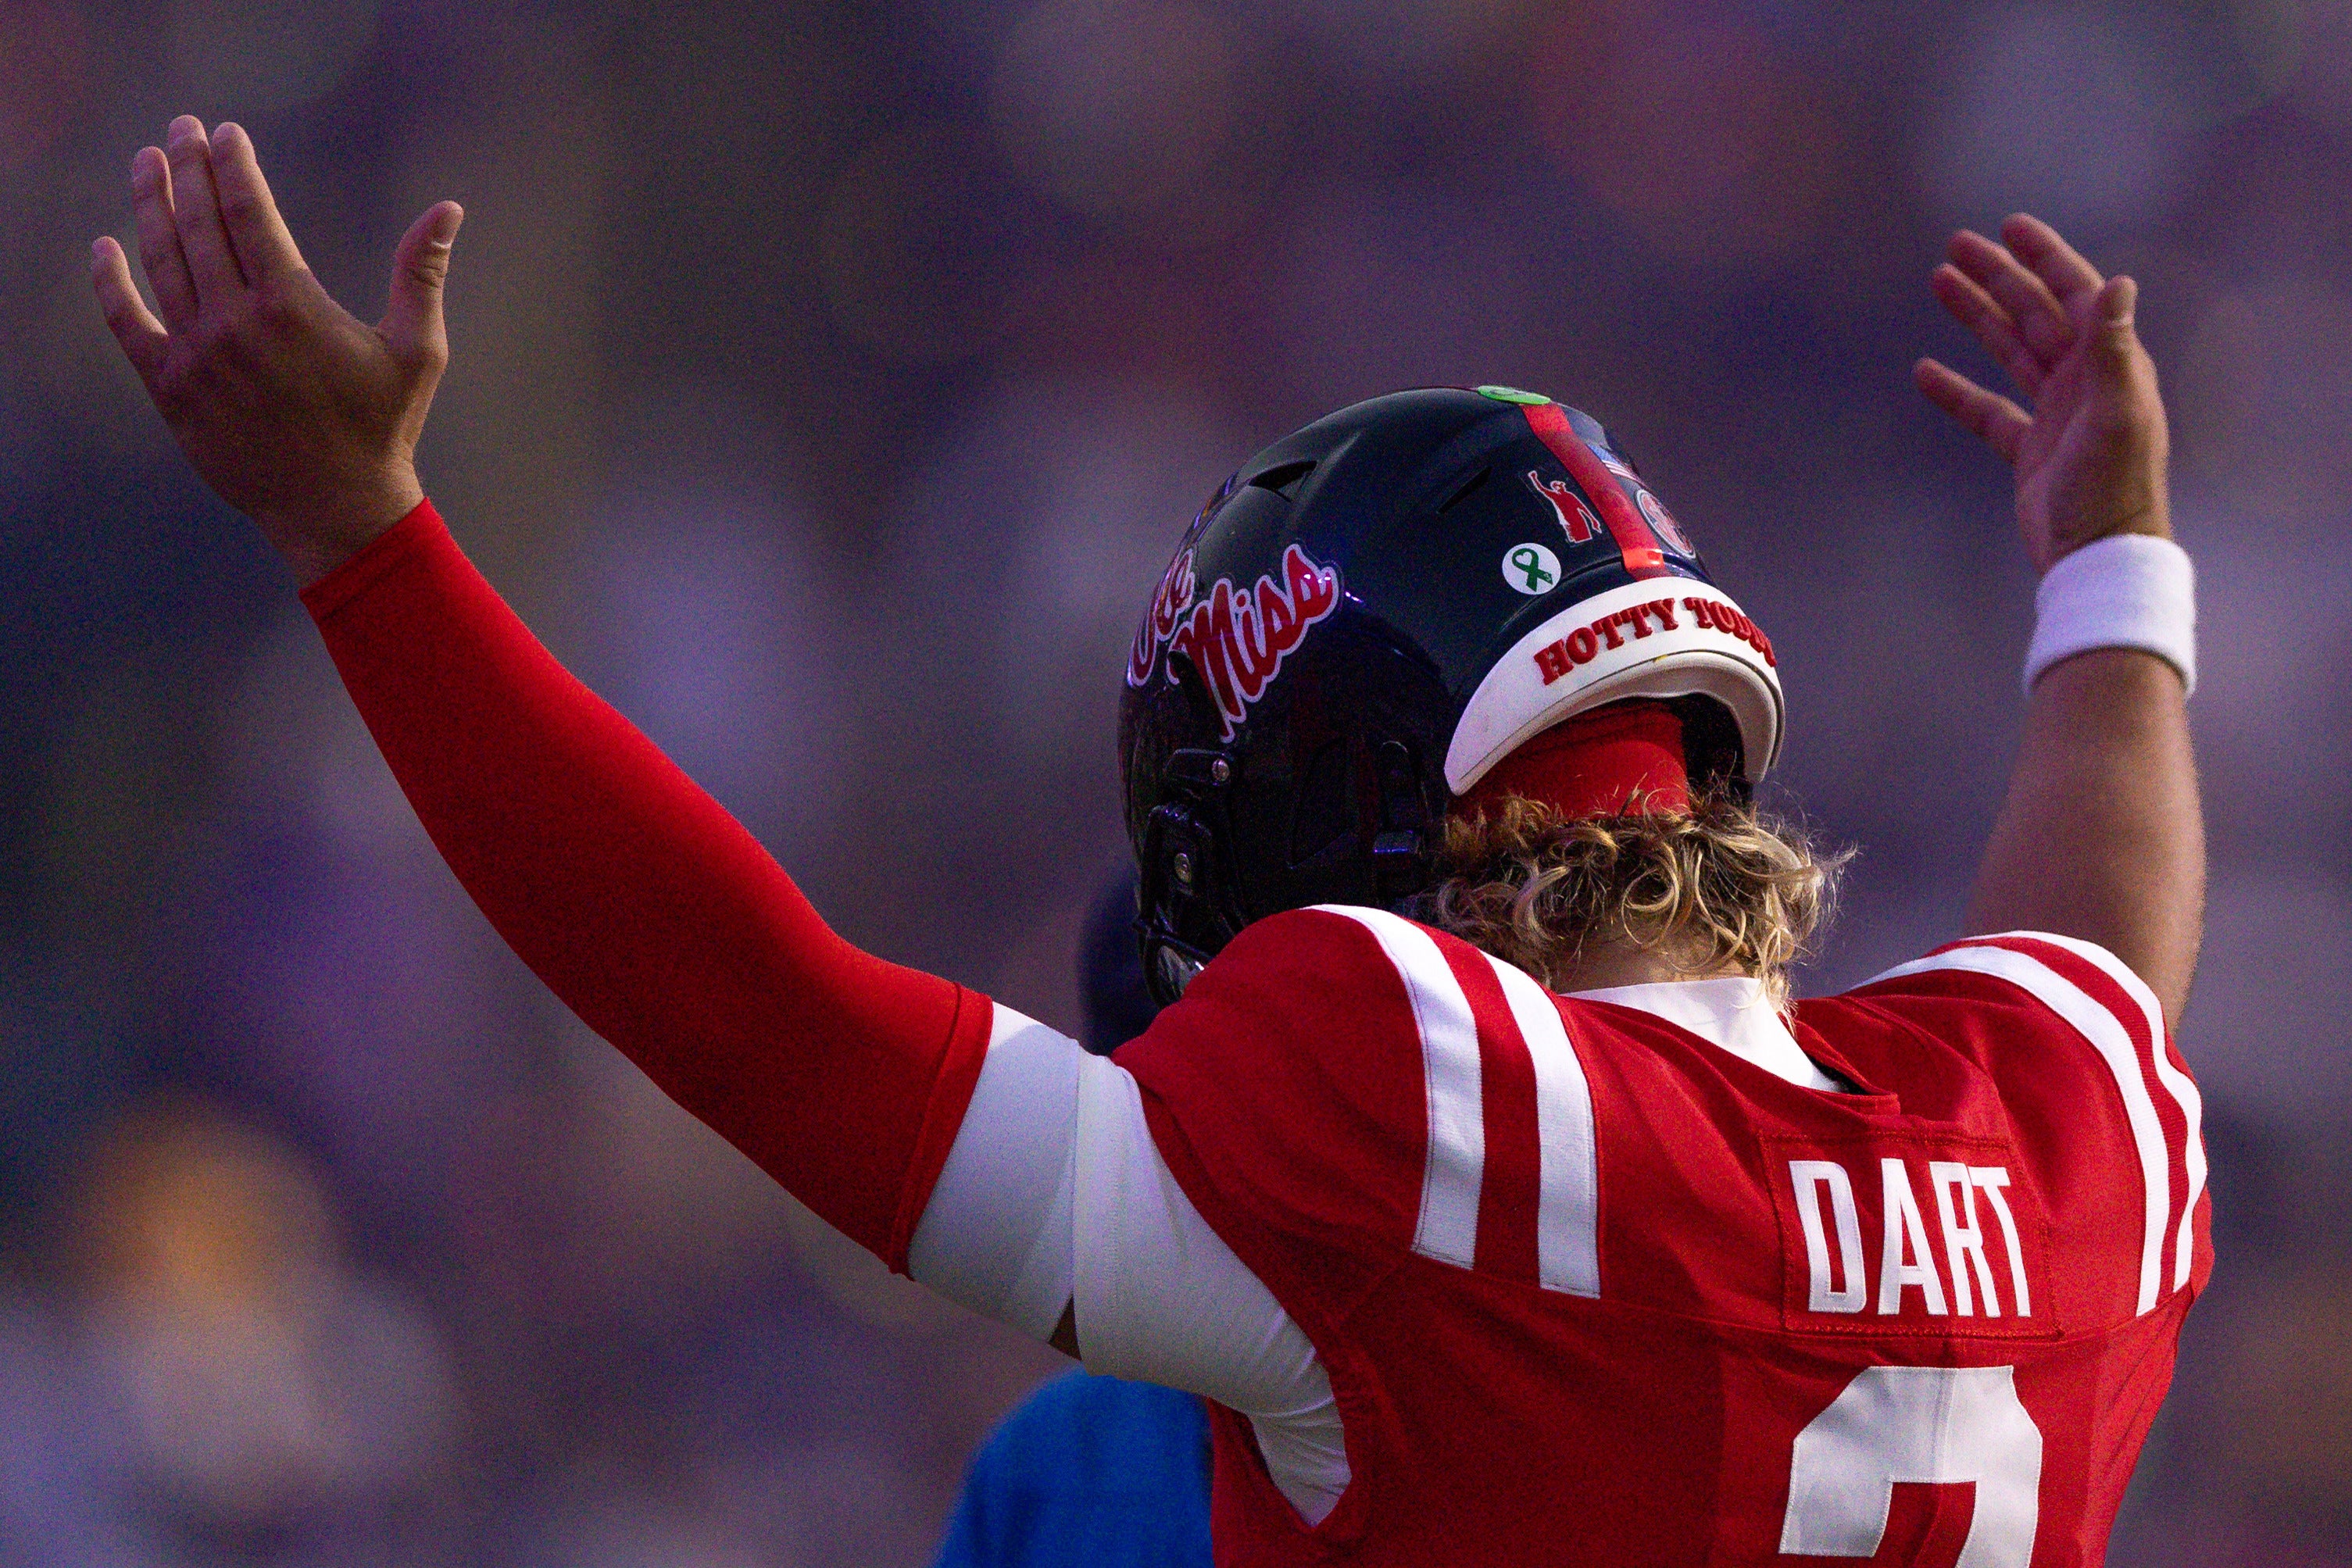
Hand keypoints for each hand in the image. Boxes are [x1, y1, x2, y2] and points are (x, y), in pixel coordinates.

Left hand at [91, 116, 462, 586]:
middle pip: (198, 223)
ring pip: (161, 260)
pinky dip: (111, 282)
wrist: (336, 508)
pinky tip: (106, 247)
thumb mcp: (418, 349)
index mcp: (293, 305)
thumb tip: (448, 209)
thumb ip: (422, 273)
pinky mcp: (170, 387)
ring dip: (150, 204)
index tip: (225, 133)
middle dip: (187, 167)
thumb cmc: (383, 427)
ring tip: (147, 163)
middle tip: (179, 129)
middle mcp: (236, 322)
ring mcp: (197, 353)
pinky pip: (127, 322)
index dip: (233, 165)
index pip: (249, 211)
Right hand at [1914, 214, 2168, 574]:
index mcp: (2109, 365)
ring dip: (1977, 317)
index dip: (2045, 258)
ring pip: (2010, 351)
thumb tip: (2119, 283)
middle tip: (1956, 245)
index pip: (2075, 294)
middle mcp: (2085, 381)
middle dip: (1998, 277)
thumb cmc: (2113, 488)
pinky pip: (1987, 410)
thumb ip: (2113, 349)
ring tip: (1939, 283)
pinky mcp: (2030, 450)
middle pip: (2035, 313)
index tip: (2010, 227)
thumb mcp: (2115, 414)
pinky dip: (1956, 390)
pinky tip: (1925, 371)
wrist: (2098, 559)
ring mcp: (2056, 414)